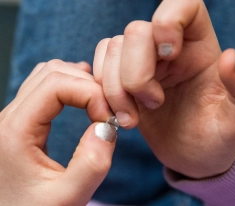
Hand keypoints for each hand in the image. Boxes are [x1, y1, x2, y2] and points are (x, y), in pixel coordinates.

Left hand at [0, 60, 115, 204]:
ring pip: (48, 74)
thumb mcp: (67, 198)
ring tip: (99, 104)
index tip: (109, 118)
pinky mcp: (24, 119)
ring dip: (79, 82)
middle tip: (108, 111)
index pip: (56, 84)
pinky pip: (45, 85)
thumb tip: (106, 126)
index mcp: (15, 131)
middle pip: (53, 72)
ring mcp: (14, 115)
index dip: (90, 93)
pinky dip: (70, 85)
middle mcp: (9, 116)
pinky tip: (84, 98)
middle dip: (88, 85)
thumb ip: (91, 165)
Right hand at [94, 0, 234, 178]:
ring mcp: (141, 65)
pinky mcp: (122, 82)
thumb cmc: (218, 136)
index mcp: (200, 47)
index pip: (182, 5)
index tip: (169, 55)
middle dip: (137, 74)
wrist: (192, 156)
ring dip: (116, 88)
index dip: (168, 21)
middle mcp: (167, 50)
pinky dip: (103, 92)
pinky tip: (119, 114)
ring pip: (112, 49)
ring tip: (133, 118)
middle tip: (155, 104)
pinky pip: (100, 68)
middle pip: (135, 31)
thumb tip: (230, 59)